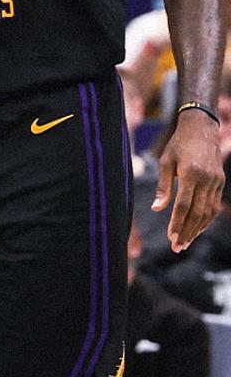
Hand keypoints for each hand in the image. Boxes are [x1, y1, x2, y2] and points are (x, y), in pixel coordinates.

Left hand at [154, 110, 223, 250]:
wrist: (202, 129)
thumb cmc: (178, 145)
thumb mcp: (166, 162)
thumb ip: (163, 187)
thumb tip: (156, 209)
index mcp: (191, 174)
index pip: (184, 206)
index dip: (177, 223)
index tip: (171, 237)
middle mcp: (207, 180)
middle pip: (197, 213)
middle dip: (187, 232)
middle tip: (177, 247)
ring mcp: (216, 181)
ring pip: (208, 212)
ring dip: (197, 229)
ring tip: (185, 242)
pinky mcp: (220, 182)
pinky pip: (214, 205)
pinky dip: (206, 219)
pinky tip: (197, 229)